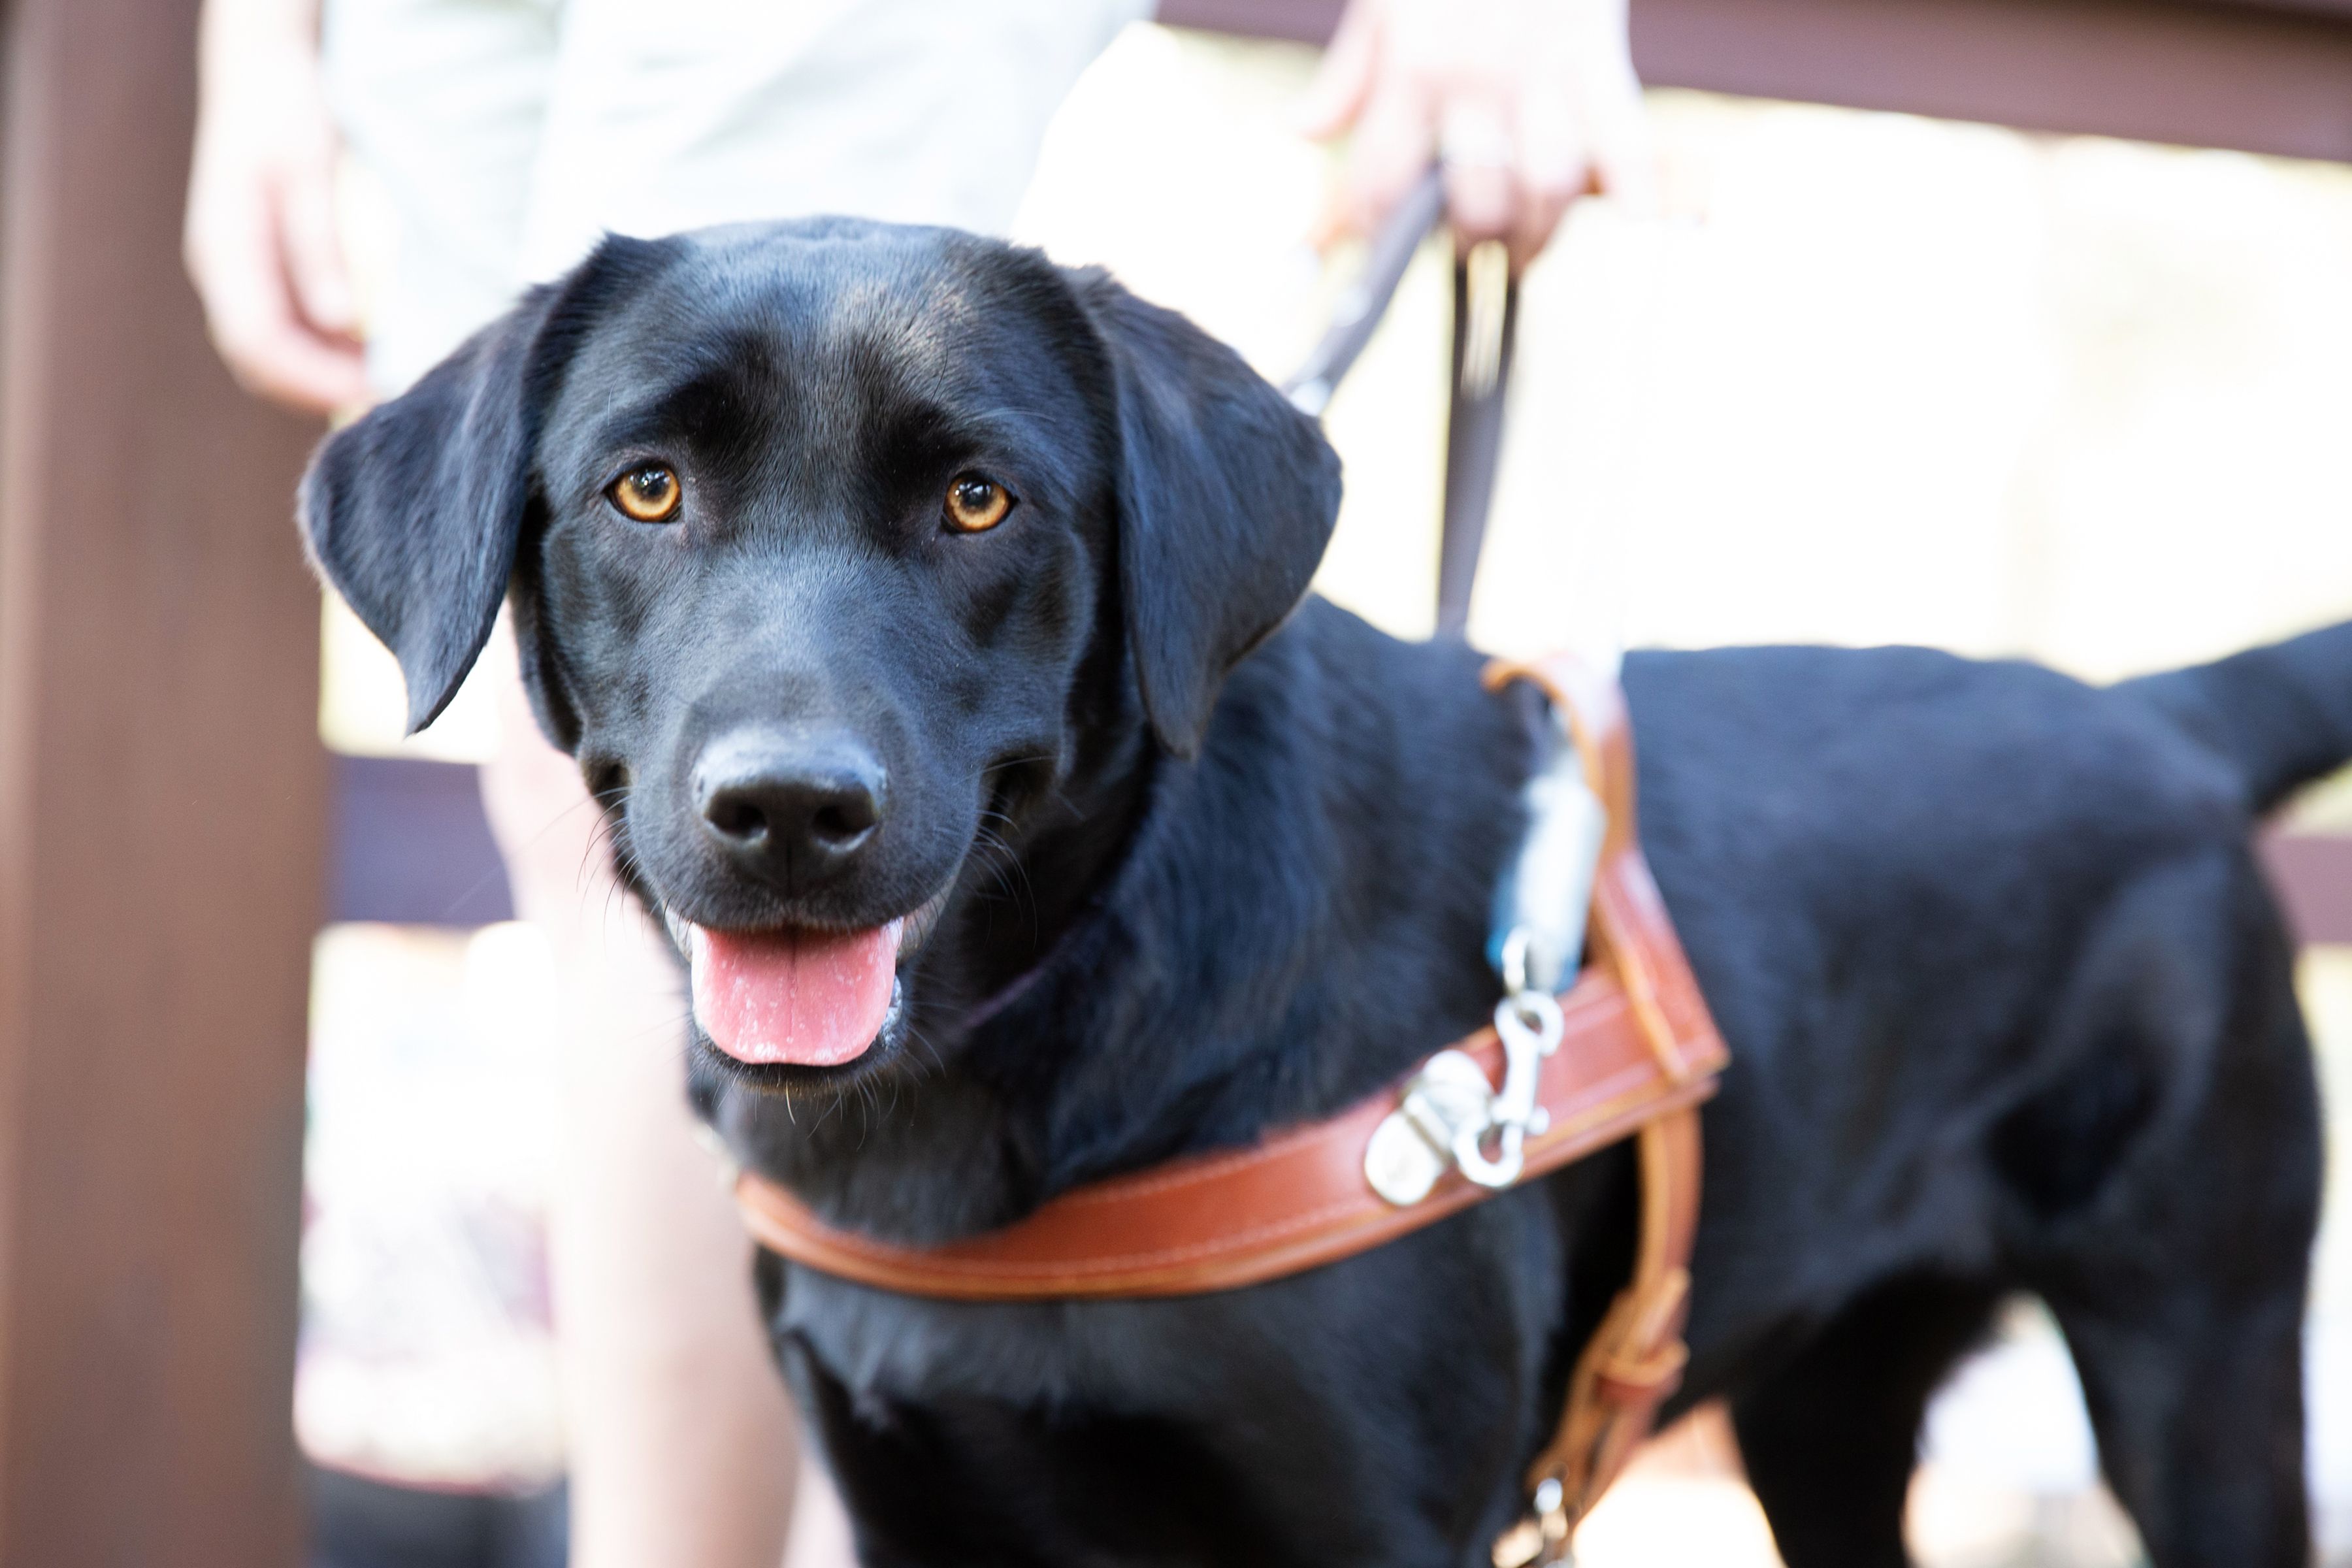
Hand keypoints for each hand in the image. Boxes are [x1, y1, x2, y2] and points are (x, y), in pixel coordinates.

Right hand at [184, 0, 368, 413]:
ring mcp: (236, 276)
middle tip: (388, 397)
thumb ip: (319, 249)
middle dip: (320, 388)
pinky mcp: (258, 274)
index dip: (312, 379)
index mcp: (224, 250)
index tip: (371, 390)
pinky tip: (369, 350)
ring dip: (323, 374)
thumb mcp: (308, 174)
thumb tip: (339, 320)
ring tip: (385, 378)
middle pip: (259, 361)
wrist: (258, 80)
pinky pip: (284, 330)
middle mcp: (221, 273)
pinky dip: (324, 350)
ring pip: (271, 352)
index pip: (258, 341)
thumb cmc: (284, 117)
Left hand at [1299, 0, 1654, 269]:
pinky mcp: (1598, 53)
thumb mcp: (1385, 1)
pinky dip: (1634, 182)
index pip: (1383, 179)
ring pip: (1546, 182)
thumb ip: (1348, 73)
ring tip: (1527, 246)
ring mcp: (1540, 69)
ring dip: (1539, 230)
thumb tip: (1302, 131)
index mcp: (1413, 68)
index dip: (1378, 229)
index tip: (1385, 245)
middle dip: (1472, 242)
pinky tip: (1635, 218)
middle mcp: (1474, 78)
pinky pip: (1623, 130)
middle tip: (1472, 249)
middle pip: (1475, 198)